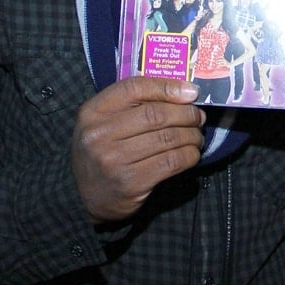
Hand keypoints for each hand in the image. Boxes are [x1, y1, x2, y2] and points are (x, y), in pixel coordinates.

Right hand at [70, 75, 204, 222]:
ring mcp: (114, 160)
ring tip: (197, 136)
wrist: (87, 197)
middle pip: (155, 114)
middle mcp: (99, 134)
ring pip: (167, 138)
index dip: (167, 87)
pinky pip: (171, 162)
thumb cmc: (104, 151)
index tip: (191, 92)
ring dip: (191, 136)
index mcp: (92, 112)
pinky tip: (192, 154)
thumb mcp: (106, 122)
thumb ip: (135, 104)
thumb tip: (186, 92)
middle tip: (198, 117)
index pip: (134, 88)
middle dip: (186, 114)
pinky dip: (189, 156)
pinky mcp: (131, 183)